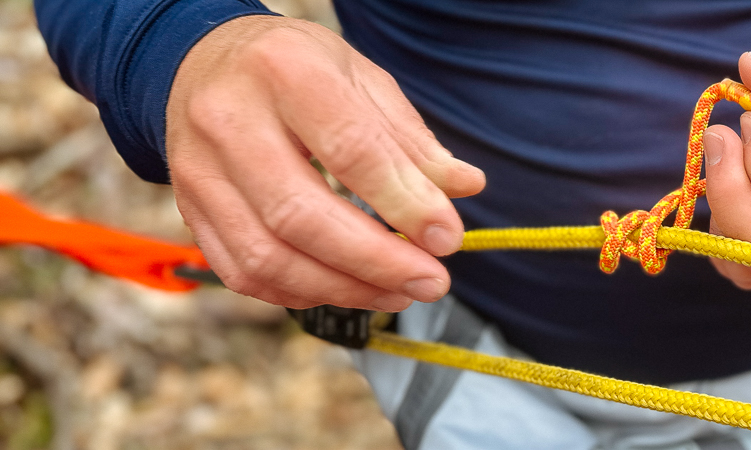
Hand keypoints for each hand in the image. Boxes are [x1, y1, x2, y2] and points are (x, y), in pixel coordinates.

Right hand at [166, 16, 485, 311]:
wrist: (207, 62)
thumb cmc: (297, 69)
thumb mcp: (363, 79)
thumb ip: (410, 139)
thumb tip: (465, 187)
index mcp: (284, 71)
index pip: (350, 150)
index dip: (405, 203)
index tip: (448, 238)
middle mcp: (228, 121)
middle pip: (300, 215)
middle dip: (376, 262)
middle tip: (431, 282)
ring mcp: (199, 171)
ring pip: (267, 257)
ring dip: (343, 289)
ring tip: (399, 293)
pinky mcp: (189, 211)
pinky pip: (243, 273)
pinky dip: (301, 293)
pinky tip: (348, 289)